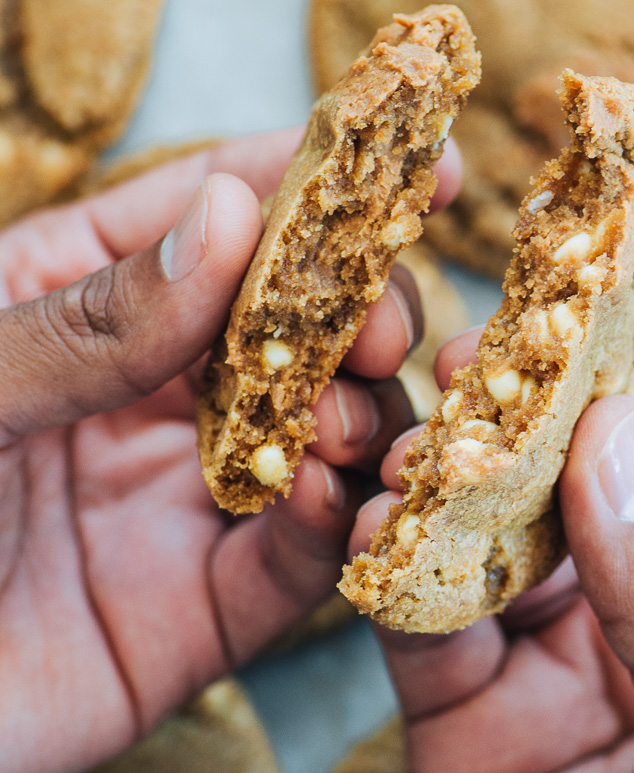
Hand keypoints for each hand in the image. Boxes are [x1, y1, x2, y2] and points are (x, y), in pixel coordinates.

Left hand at [0, 132, 459, 772]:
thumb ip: (85, 320)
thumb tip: (234, 216)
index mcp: (73, 301)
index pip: (212, 214)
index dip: (319, 180)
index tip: (421, 156)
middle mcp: (143, 391)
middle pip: (294, 321)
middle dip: (359, 310)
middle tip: (379, 329)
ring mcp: (177, 501)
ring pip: (319, 438)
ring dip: (361, 420)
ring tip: (349, 424)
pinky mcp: (196, 616)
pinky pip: (291, 566)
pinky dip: (328, 530)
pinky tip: (322, 501)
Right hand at [364, 241, 633, 772]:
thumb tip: (618, 435)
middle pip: (627, 449)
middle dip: (571, 374)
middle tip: (507, 299)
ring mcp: (575, 653)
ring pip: (513, 513)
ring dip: (466, 463)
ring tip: (423, 420)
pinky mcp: (475, 707)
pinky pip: (427, 603)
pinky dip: (395, 558)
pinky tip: (373, 519)